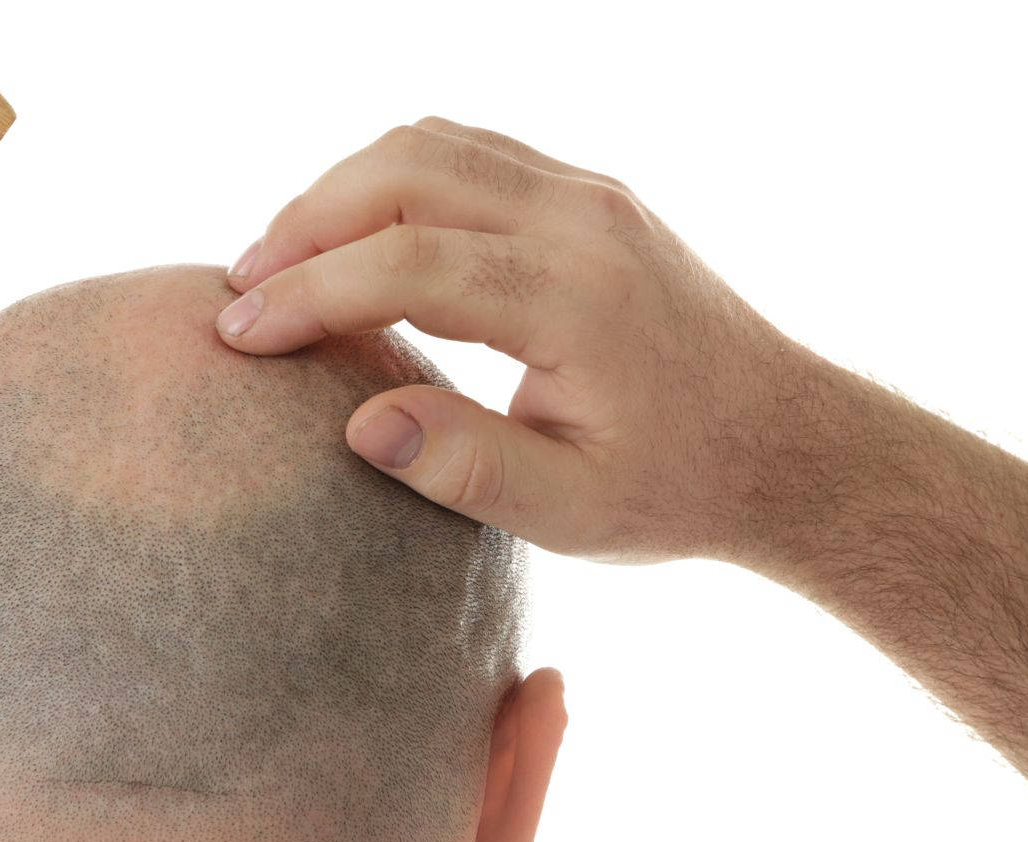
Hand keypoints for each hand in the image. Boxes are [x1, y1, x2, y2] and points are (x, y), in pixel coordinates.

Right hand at [216, 117, 828, 562]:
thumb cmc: (678, 487)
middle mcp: (582, 219)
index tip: (238, 333)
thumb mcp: (573, 513)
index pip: (406, 260)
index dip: (306, 292)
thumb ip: (467, 469)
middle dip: (304, 221)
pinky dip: (390, 181)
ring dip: (341, 190)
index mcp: (576, 297)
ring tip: (282, 260)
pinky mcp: (586, 193)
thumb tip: (363, 423)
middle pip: (404, 168)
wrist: (788, 444)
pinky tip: (353, 240)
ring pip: (430, 142)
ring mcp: (588, 193)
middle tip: (242, 287)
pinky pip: (466, 151)